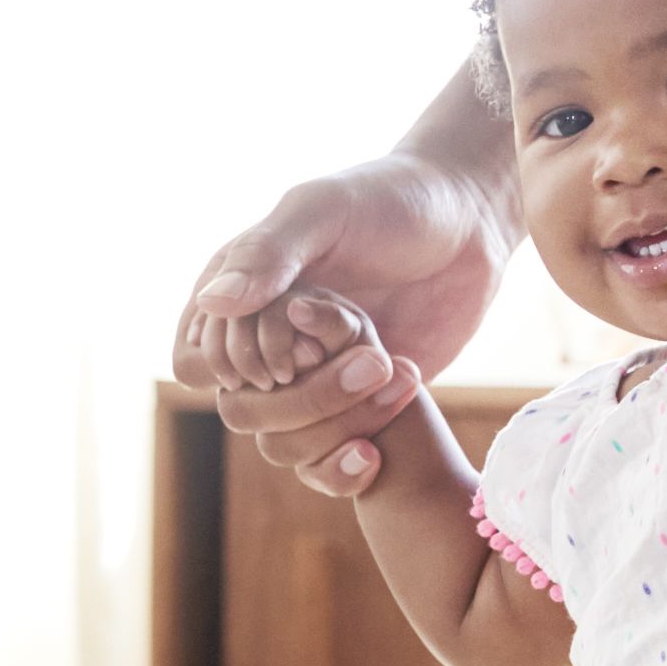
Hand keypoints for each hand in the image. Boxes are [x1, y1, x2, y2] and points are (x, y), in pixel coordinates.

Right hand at [177, 153, 503, 498]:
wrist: (469, 226)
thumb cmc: (390, 202)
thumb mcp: (326, 212)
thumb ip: (269, 254)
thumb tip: (213, 303)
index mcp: (239, 296)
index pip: (197, 361)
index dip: (239, 366)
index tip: (300, 345)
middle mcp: (265, 341)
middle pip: (241, 410)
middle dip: (304, 397)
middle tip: (372, 357)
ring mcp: (311, 376)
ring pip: (283, 441)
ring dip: (338, 423)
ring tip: (398, 373)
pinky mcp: (355, 405)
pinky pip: (326, 459)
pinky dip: (347, 463)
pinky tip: (379, 450)